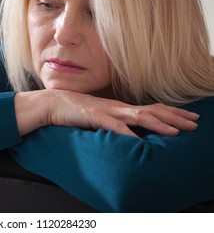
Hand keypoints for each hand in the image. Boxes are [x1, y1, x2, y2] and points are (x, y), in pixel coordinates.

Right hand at [46, 90, 198, 136]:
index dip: (171, 113)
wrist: (53, 103)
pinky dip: (129, 135)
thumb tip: (127, 131)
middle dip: (175, 117)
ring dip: (160, 124)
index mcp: (120, 107)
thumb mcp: (99, 117)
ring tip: (177, 131)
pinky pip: (115, 127)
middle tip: (195, 123)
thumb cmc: (75, 111)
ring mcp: (107, 111)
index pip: (151, 108)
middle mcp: (118, 107)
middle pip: (152, 110)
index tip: (188, 117)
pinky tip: (140, 143)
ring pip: (139, 116)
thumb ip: (113, 122)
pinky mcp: (94, 117)